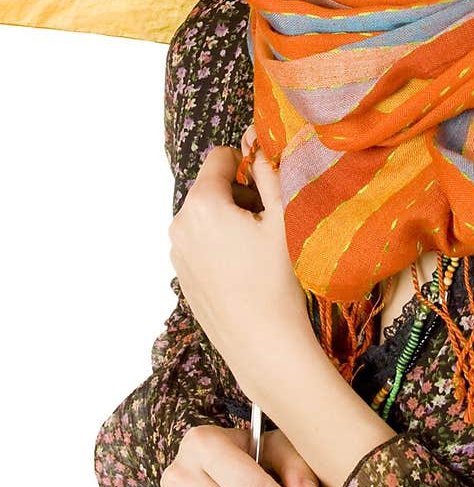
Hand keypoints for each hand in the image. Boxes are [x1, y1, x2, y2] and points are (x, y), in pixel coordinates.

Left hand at [168, 131, 312, 400]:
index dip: (247, 164)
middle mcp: (180, 223)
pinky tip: (243, 270)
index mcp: (203, 203)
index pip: (220, 156)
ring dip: (229, 220)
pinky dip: (219, 244)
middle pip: (211, 187)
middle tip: (268, 224)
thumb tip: (260, 143)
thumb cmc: (277, 278)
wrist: (262, 343)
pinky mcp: (180, 275)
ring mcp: (176, 252)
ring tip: (256, 250)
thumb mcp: (284, 216)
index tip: (267, 188)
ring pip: (205, 215)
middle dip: (239, 195)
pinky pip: (199, 242)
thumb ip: (270, 172)